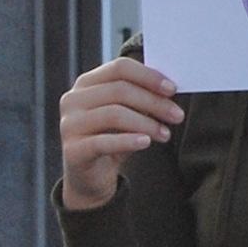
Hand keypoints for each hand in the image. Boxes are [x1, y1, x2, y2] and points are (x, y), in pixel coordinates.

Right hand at [58, 58, 181, 210]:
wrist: (91, 178)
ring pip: (114, 114)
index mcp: (87, 83)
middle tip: (177, 115)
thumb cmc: (112, 139)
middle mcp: (74, 100)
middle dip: (154, 102)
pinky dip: (128, 141)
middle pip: (119, 90)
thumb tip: (169, 89)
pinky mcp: (73, 150)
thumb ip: (141, 97)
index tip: (173, 89)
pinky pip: (103, 142)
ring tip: (165, 134)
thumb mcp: (127, 114)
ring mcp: (70, 124)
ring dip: (146, 123)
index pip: (120, 68)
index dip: (148, 76)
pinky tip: (146, 142)